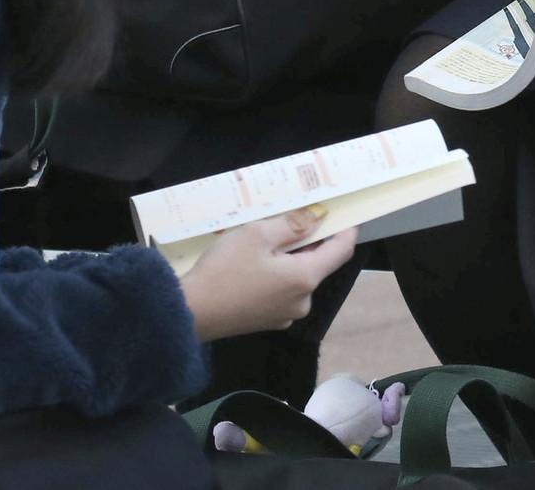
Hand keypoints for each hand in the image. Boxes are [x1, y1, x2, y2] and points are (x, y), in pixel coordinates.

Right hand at [179, 207, 357, 341]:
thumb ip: (293, 224)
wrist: (188, 313)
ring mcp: (285, 315)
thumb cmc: (224, 270)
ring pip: (297, 278)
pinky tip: (253, 265)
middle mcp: (302, 301)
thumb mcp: (258, 235)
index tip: (344, 213)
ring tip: (265, 240)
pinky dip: (276, 275)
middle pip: (318, 264)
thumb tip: (318, 217)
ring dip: (288, 258)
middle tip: (289, 220)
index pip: (342, 250)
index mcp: (306, 278)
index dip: (346, 229)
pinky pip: (281, 291)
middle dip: (308, 241)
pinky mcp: (267, 322)